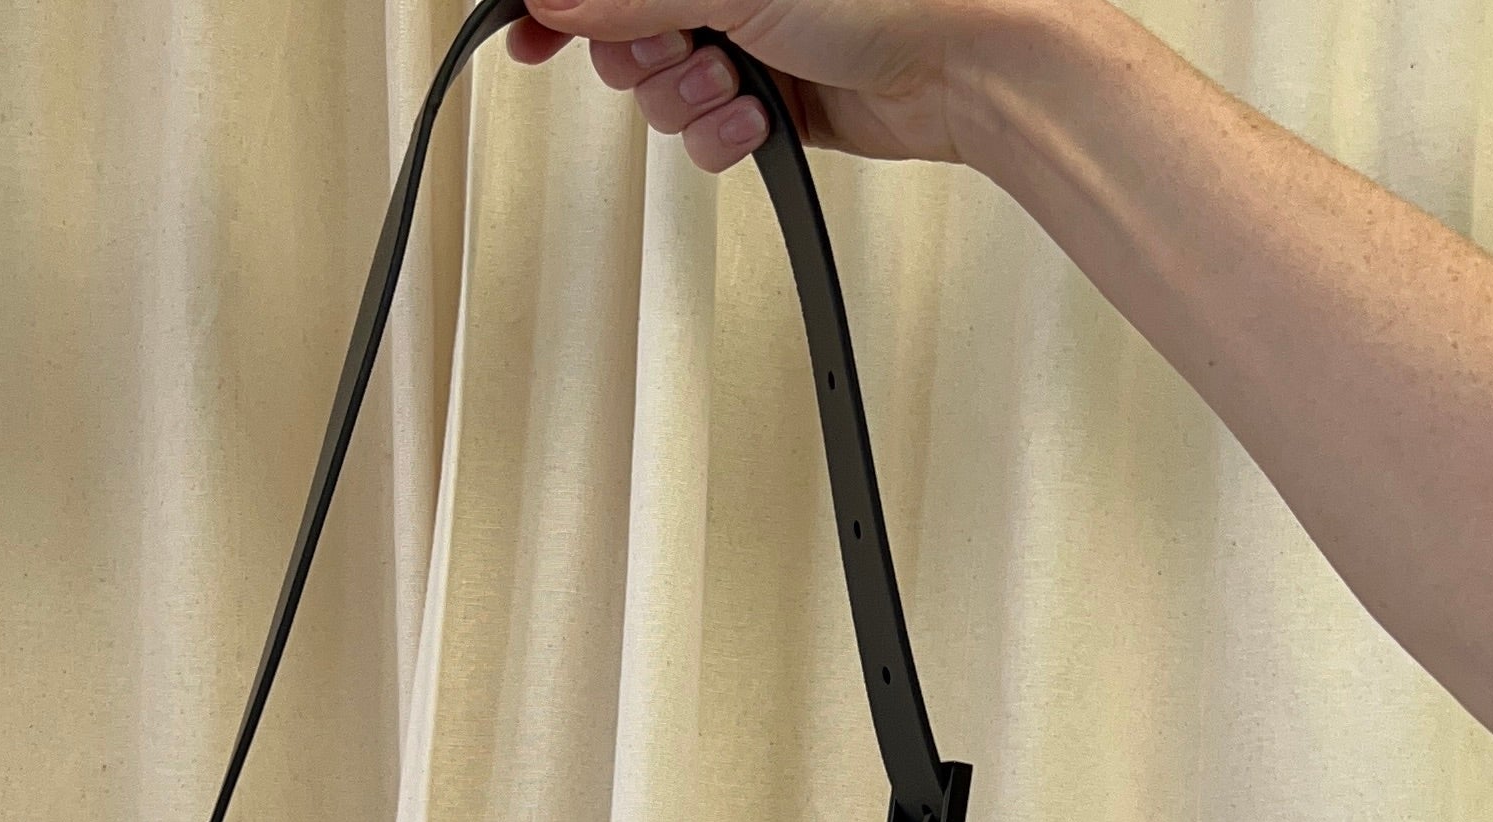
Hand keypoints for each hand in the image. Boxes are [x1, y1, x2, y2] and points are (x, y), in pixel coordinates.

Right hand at [504, 0, 1008, 173]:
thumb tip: (555, 5)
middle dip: (638, 56)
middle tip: (678, 53)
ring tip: (734, 87)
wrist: (964, 62)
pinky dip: (720, 136)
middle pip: (618, 31)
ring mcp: (744, 40)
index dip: (560, 6)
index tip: (528, 32)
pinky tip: (757, 118)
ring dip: (686, 103)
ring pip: (658, 91)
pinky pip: (701, 134)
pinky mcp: (766, 102)